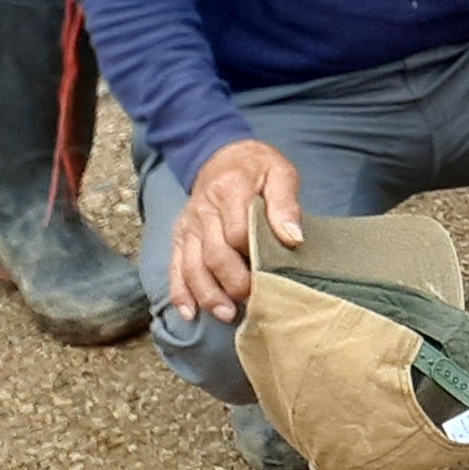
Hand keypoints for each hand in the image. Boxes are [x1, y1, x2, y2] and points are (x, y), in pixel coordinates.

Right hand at [169, 139, 304, 325]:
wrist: (221, 154)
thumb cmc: (257, 168)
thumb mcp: (280, 173)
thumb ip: (286, 204)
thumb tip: (293, 238)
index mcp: (229, 190)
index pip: (238, 232)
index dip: (253, 257)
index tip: (270, 275)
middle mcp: (203, 210)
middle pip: (214, 255)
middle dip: (232, 283)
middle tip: (253, 301)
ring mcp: (188, 225)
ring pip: (192, 266)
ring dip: (208, 295)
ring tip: (227, 314)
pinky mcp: (179, 237)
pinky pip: (174, 267)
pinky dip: (180, 293)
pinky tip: (190, 313)